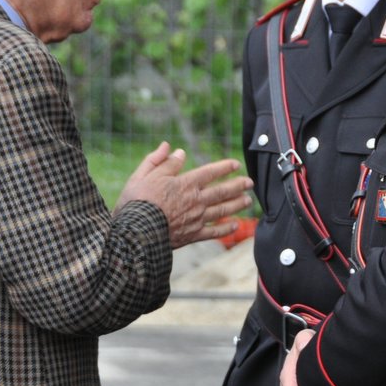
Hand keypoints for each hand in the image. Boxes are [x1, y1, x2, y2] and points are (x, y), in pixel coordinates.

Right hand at [117, 143, 252, 247]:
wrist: (135, 233)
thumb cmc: (136, 201)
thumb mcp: (144, 175)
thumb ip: (161, 161)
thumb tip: (176, 149)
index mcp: (185, 183)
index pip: (210, 172)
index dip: (224, 167)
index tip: (236, 164)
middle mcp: (195, 200)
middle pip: (222, 191)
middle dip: (238, 185)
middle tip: (250, 183)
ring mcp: (196, 219)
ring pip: (222, 210)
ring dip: (237, 204)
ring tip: (247, 200)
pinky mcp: (192, 235)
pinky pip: (213, 232)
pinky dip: (226, 228)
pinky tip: (235, 225)